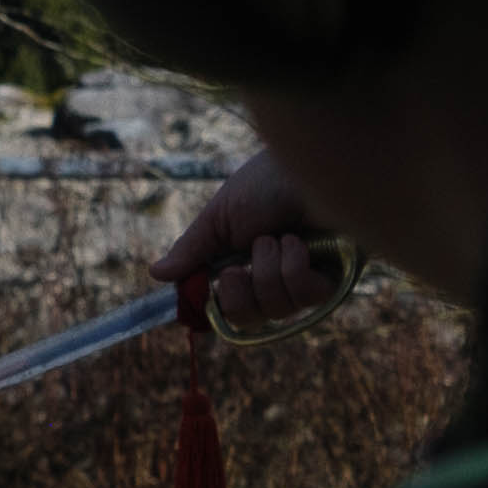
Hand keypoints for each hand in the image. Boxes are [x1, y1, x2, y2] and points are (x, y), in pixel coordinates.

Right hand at [151, 147, 343, 325]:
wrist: (307, 167)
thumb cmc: (265, 185)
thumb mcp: (218, 219)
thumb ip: (191, 250)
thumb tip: (156, 274)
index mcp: (242, 268)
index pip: (224, 309)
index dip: (215, 305)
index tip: (209, 286)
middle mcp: (272, 281)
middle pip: (246, 320)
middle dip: (237, 293)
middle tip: (237, 267)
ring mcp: (303, 283)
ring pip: (275, 309)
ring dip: (267, 270)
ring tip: (274, 238)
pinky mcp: (332, 281)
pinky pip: (304, 297)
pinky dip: (293, 268)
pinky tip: (297, 244)